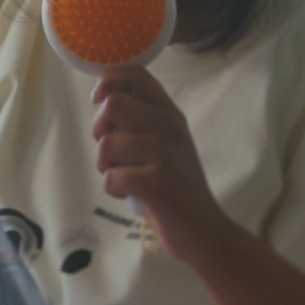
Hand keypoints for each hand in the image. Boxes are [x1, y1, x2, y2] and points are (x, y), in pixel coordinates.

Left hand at [90, 67, 232, 265]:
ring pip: (107, 144)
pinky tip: (131, 194)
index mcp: (171, 113)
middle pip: (113, 104)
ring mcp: (165, 154)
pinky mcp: (157, 183)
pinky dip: (113, 188)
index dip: (108, 80)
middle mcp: (170, 127)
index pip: (137, 74)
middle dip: (99, 129)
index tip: (99, 99)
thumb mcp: (167, 143)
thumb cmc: (178, 186)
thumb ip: (143, 119)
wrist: (205, 230)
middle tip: (112, 150)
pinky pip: (112, 177)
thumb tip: (103, 99)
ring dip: (105, 165)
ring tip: (124, 176)